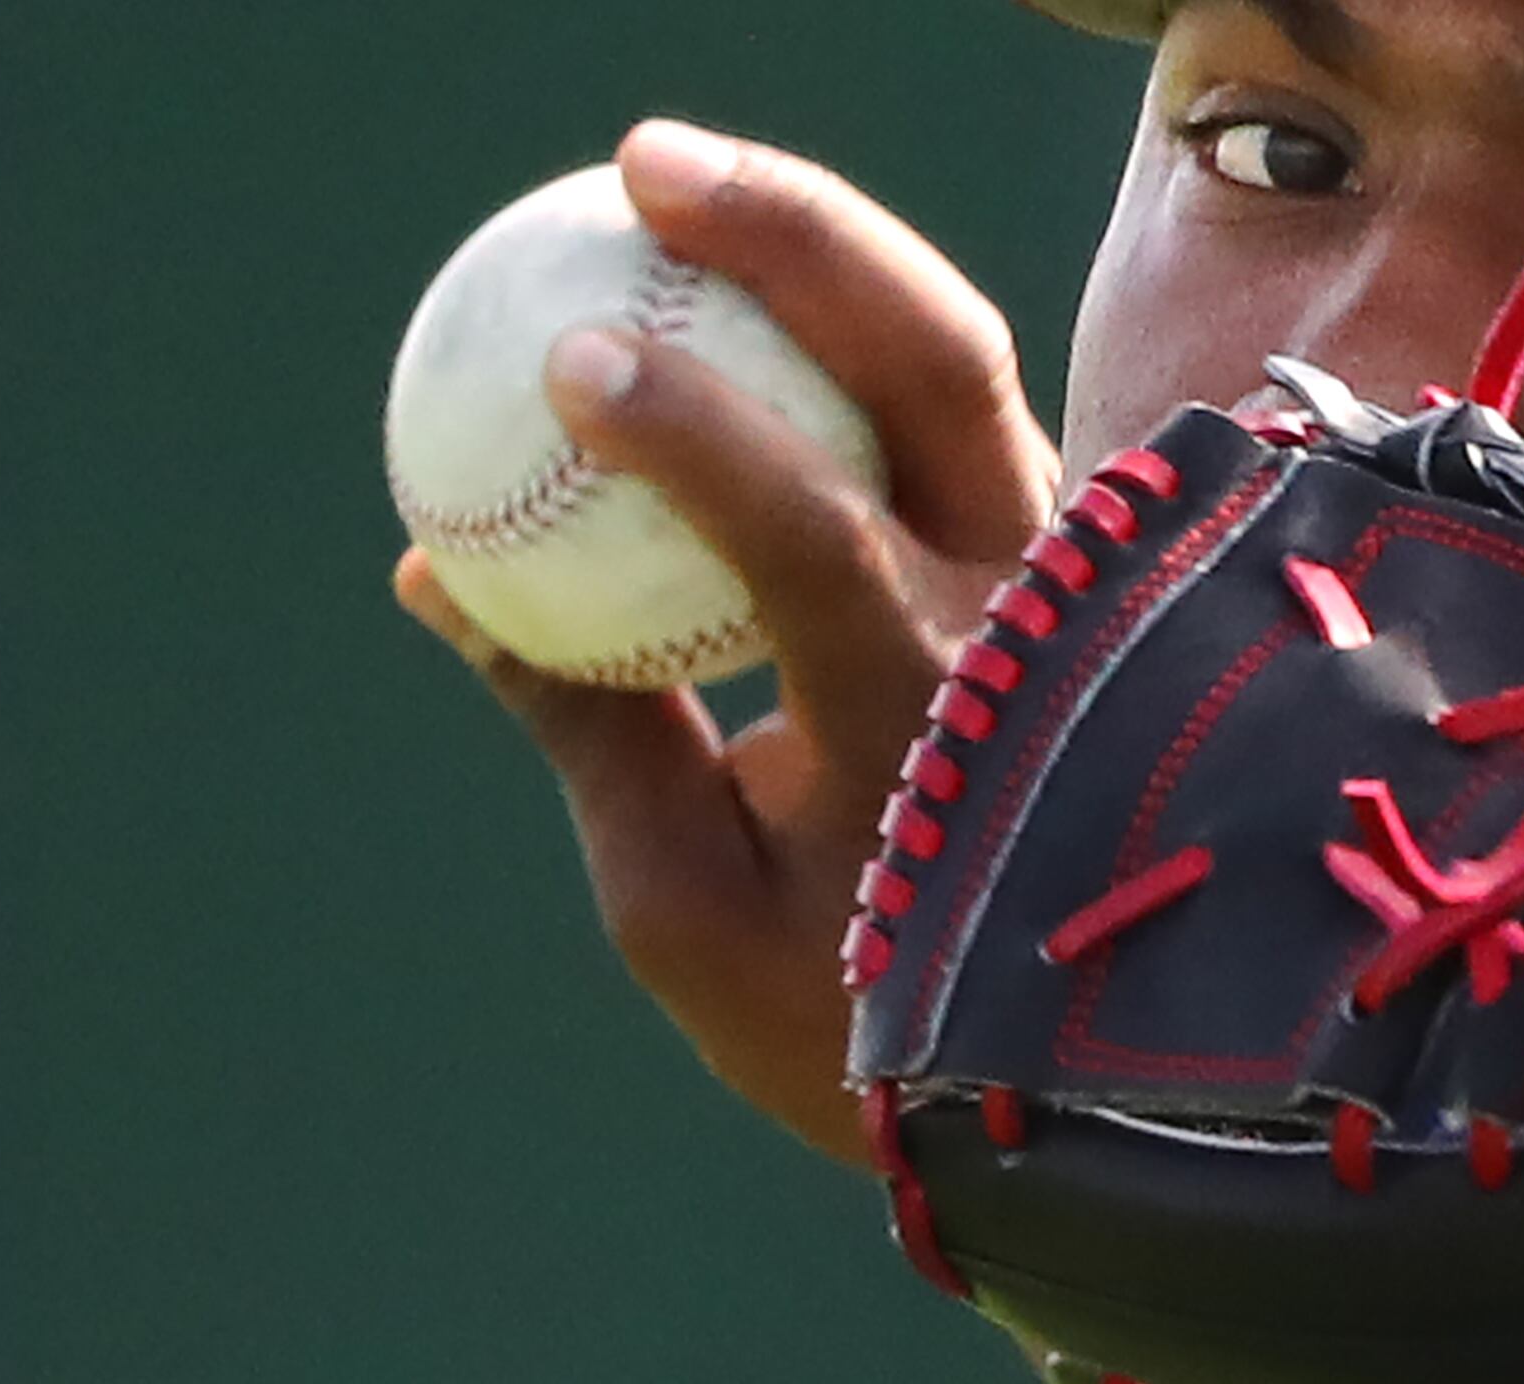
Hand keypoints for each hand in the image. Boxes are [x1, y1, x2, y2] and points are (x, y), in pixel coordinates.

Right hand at [394, 119, 1061, 1162]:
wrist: (1083, 1074)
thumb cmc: (860, 1013)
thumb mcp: (687, 906)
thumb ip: (585, 726)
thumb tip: (439, 569)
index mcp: (932, 719)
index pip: (815, 541)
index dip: (694, 440)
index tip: (570, 365)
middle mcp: (1034, 621)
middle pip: (939, 375)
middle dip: (794, 242)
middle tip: (642, 170)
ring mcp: (1077, 582)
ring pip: (968, 367)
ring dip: (832, 254)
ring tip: (676, 183)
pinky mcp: (1085, 562)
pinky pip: (962, 413)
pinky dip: (857, 330)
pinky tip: (752, 284)